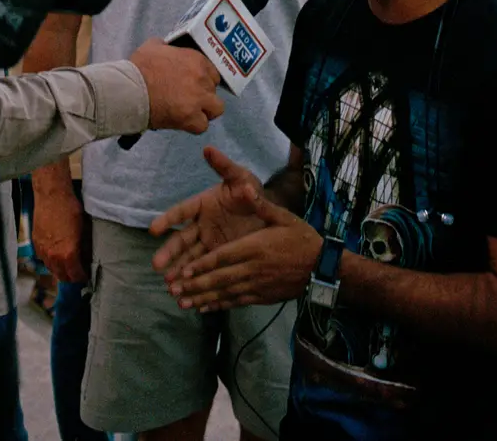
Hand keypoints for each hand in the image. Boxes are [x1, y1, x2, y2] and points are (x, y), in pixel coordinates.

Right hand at [31, 186, 88, 284]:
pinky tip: (56, 253)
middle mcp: (53, 256)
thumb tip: (87, 257)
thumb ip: (84, 247)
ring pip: (52, 269)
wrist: (52, 196)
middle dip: (71, 276)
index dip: (82, 277)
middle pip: (62, 277)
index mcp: (68, 254)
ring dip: (60, 270)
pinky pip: (44, 259)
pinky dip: (51, 261)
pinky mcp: (36, 244)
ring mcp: (43, 251)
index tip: (86, 274)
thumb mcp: (84, 229)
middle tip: (78, 271)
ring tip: (68, 263)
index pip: (75, 275)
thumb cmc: (70, 209)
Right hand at [130, 39, 223, 133]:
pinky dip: (194, 125)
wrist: (130, 90)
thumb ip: (166, 47)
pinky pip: (202, 126)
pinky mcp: (190, 118)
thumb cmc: (139, 67)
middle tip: (190, 97)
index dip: (204, 78)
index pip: (213, 72)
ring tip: (192, 112)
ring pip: (216, 108)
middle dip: (204, 93)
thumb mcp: (153, 46)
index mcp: (196, 60)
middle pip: (214, 89)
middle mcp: (202, 79)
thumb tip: (166, 49)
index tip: (193, 83)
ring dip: (206, 110)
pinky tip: (183, 122)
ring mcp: (198, 100)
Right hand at [150, 146, 265, 281]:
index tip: (154, 229)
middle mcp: (201, 224)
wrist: (266, 213)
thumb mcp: (240, 178)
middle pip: (181, 239)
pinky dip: (194, 280)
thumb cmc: (249, 190)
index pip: (182, 211)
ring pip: (190, 257)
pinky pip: (203, 269)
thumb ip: (225, 167)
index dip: (168, 219)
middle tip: (157, 265)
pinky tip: (186, 294)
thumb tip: (209, 149)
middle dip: (169, 252)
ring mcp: (208, 242)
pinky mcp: (217, 256)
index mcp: (202, 203)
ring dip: (178, 270)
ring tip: (169, 286)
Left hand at [166, 192, 322, 311]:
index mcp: (255, 247)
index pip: (223, 257)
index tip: (184, 270)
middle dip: (195, 285)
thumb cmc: (302, 238)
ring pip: (225, 293)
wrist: (322, 268)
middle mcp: (252, 269)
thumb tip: (246, 188)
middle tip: (173, 290)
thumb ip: (261, 205)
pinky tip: (204, 308)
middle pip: (219, 278)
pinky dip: (219, 305)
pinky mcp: (261, 297)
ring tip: (182, 303)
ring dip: (202, 299)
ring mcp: (256, 285)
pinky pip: (236, 302)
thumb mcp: (283, 217)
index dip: (203, 265)